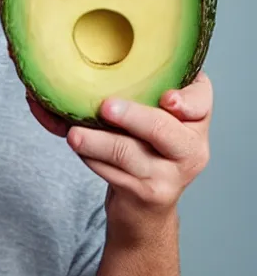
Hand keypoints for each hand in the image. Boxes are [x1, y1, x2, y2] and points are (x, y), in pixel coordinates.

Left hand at [27, 72, 212, 242]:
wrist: (146, 209)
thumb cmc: (146, 149)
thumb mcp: (154, 120)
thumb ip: (138, 94)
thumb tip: (76, 66)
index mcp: (195, 121)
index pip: (200, 102)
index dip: (186, 100)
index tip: (167, 98)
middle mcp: (190, 148)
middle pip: (162, 129)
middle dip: (132, 116)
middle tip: (105, 108)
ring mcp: (169, 176)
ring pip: (128, 153)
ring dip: (96, 141)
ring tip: (74, 134)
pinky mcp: (145, 194)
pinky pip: (112, 172)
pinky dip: (88, 156)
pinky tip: (74, 143)